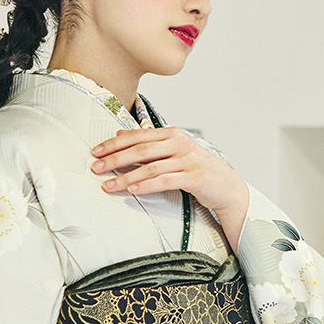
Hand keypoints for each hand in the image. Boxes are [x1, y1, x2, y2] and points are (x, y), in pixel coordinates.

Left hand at [91, 127, 249, 248]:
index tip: (96, 151)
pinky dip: (147, 185)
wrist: (227, 186)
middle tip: (96, 167)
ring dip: (126, 177)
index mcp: (172, 134)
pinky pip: (165, 181)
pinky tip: (133, 190)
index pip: (138, 136)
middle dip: (115, 159)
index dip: (115, 143)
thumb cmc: (197, 169)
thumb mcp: (174, 152)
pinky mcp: (194, 177)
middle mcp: (179, 143)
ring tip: (109, 185)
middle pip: (141, 149)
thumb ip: (149, 143)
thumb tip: (120, 133)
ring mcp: (188, 159)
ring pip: (150, 167)